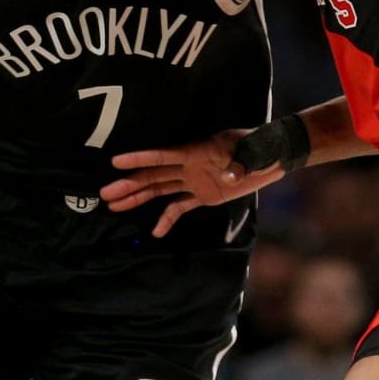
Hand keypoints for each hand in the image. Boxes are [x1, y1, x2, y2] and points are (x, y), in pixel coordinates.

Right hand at [100, 129, 284, 236]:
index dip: (139, 159)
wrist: (273, 156)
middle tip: (105, 194)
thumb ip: (240, 162)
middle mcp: (188, 166)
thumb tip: (229, 176)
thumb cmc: (262, 146)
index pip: (161, 156)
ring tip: (114, 207)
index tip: (115, 162)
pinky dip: (168, 218)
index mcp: (195, 151)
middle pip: (152, 176)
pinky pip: (180, 207)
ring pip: (159, 190)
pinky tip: (156, 233)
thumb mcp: (253, 150)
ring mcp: (194, 180)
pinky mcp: (203, 195)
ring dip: (138, 198)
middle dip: (128, 185)